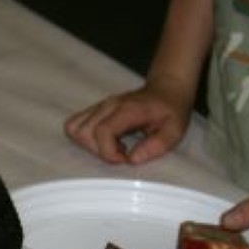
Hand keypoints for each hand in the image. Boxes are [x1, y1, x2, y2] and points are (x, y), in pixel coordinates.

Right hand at [64, 78, 192, 163]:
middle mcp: (108, 106)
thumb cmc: (170, 110)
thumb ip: (157, 145)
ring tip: (112, 147)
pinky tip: (106, 141)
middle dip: (99, 151)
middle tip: (121, 153)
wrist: (166, 89)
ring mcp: (99, 106)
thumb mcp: (175, 130)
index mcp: (127, 109)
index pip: (102, 132)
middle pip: (83, 133)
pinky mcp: (95, 110)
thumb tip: (133, 159)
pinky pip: (75, 125)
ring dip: (89, 145)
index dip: (109, 153)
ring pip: (74, 128)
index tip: (126, 158)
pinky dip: (85, 139)